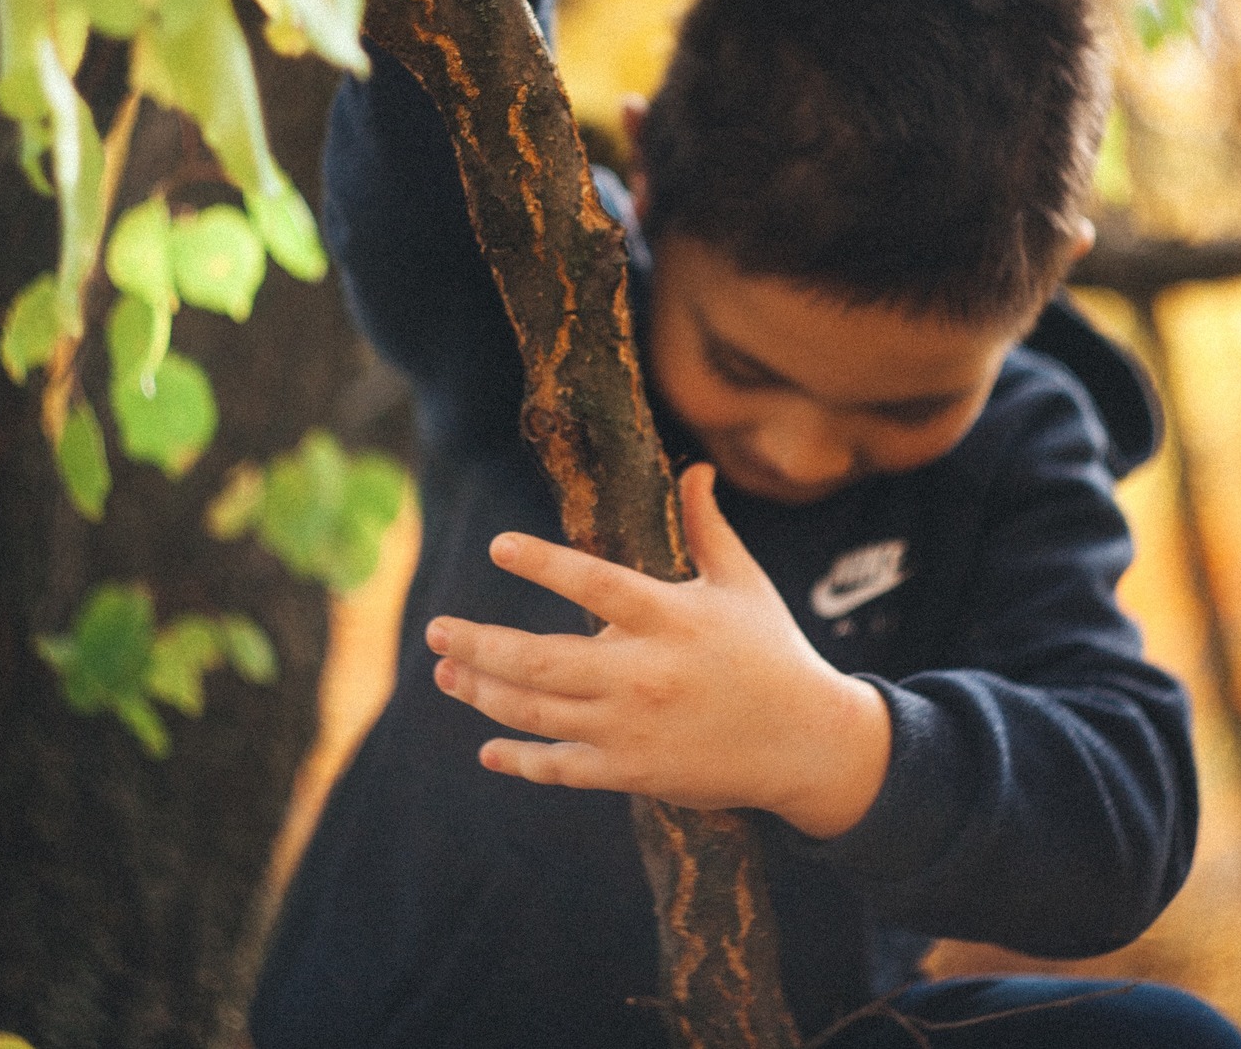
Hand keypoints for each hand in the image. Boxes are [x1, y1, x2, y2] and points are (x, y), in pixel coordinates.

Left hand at [427, 463, 892, 837]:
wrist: (806, 744)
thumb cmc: (771, 653)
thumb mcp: (743, 584)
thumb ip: (708, 527)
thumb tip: (694, 468)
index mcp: (670, 619)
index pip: (595, 584)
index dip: (543, 563)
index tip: (497, 546)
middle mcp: (643, 674)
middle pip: (539, 659)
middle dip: (478, 643)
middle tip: (434, 626)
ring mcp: (631, 728)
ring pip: (535, 711)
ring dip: (481, 692)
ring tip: (446, 669)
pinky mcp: (631, 771)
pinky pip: (559, 766)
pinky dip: (519, 758)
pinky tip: (489, 747)